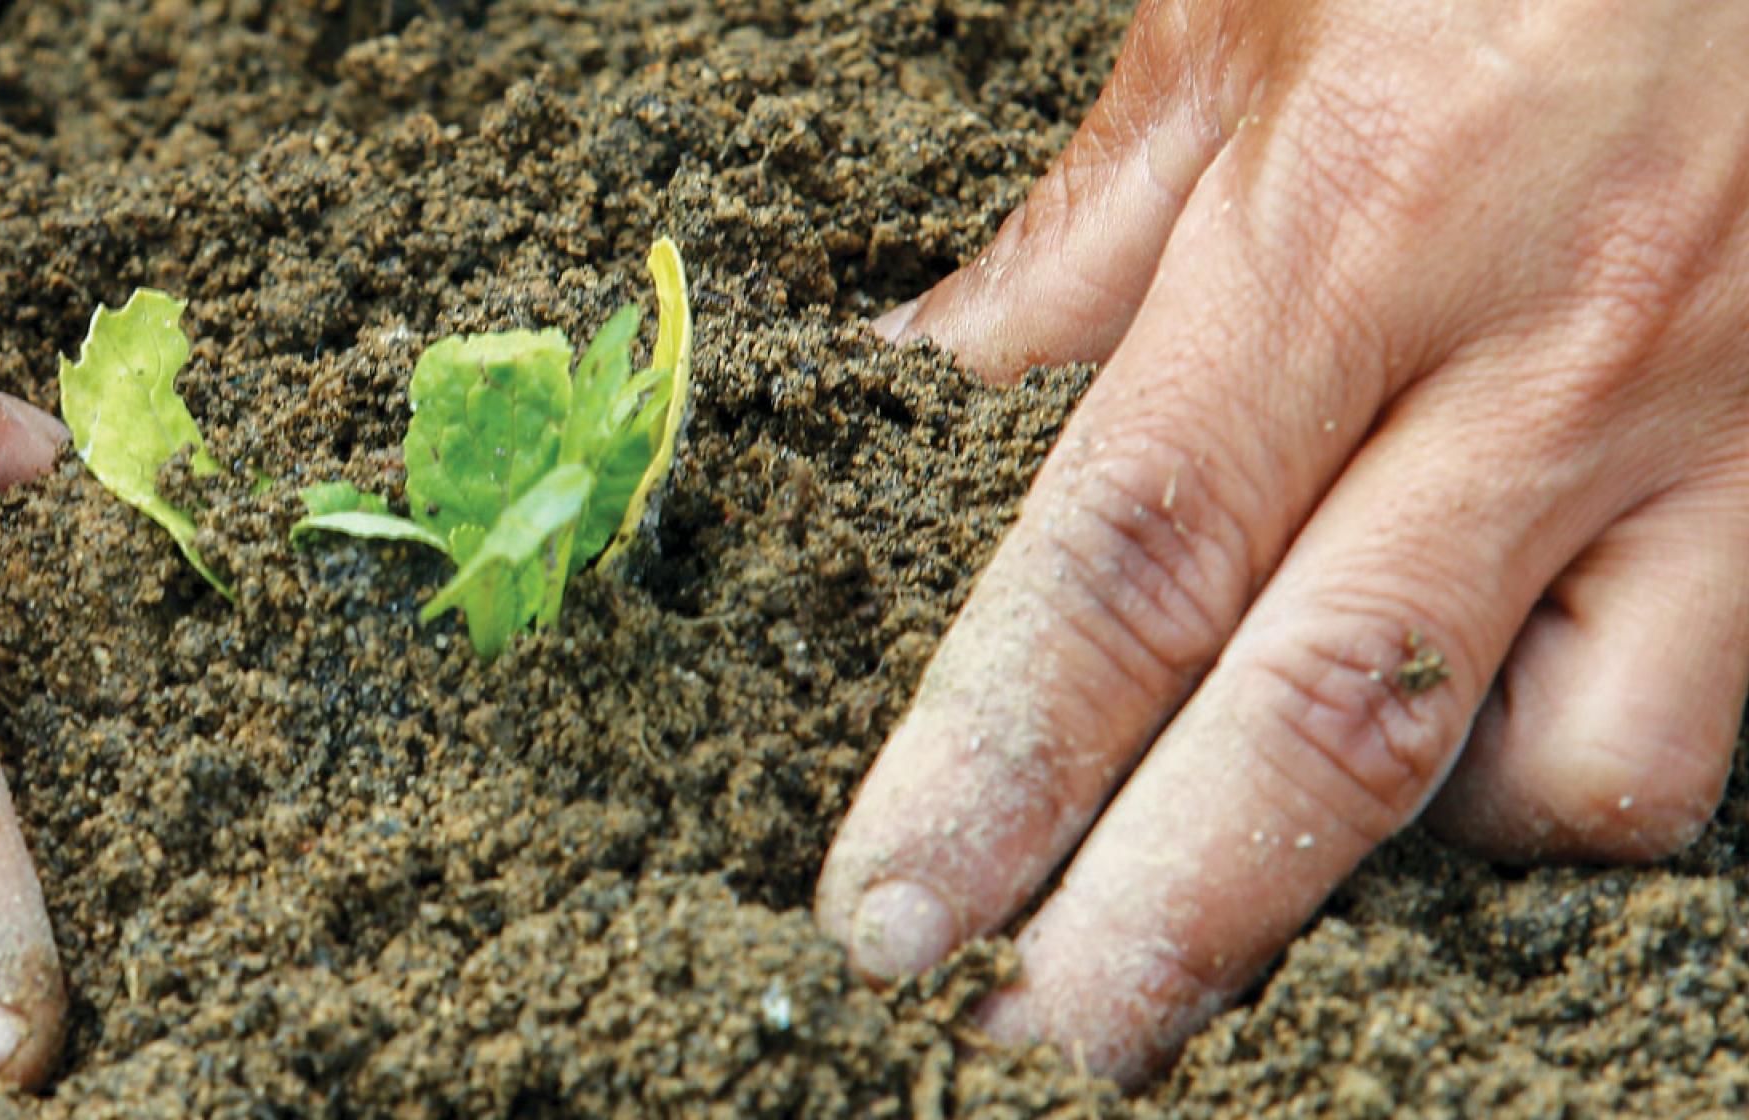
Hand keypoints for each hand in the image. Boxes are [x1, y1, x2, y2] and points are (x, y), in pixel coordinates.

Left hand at [820, 0, 1748, 1084]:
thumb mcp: (1252, 10)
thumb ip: (1093, 229)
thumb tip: (930, 384)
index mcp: (1359, 226)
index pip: (1133, 559)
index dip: (1000, 760)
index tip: (895, 911)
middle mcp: (1552, 358)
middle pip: (1332, 721)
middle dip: (1168, 920)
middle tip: (1039, 1052)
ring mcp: (1728, 433)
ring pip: (1581, 769)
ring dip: (1404, 858)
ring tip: (1267, 867)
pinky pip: (1716, 712)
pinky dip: (1569, 771)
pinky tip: (1465, 754)